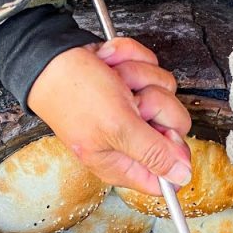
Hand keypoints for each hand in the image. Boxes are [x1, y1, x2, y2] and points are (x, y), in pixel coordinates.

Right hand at [29, 37, 191, 195]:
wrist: (52, 56)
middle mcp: (131, 139)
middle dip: (154, 103)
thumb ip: (153, 153)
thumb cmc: (74, 95)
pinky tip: (110, 66)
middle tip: (128, 101)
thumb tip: (181, 176)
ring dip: (138, 76)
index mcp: (123, 163)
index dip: (173, 153)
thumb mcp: (117, 128)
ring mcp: (134, 109)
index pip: (167, 176)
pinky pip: (152, 67)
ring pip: (166, 91)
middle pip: (176, 126)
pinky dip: (131, 59)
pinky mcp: (134, 82)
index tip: (162, 133)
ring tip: (113, 81)